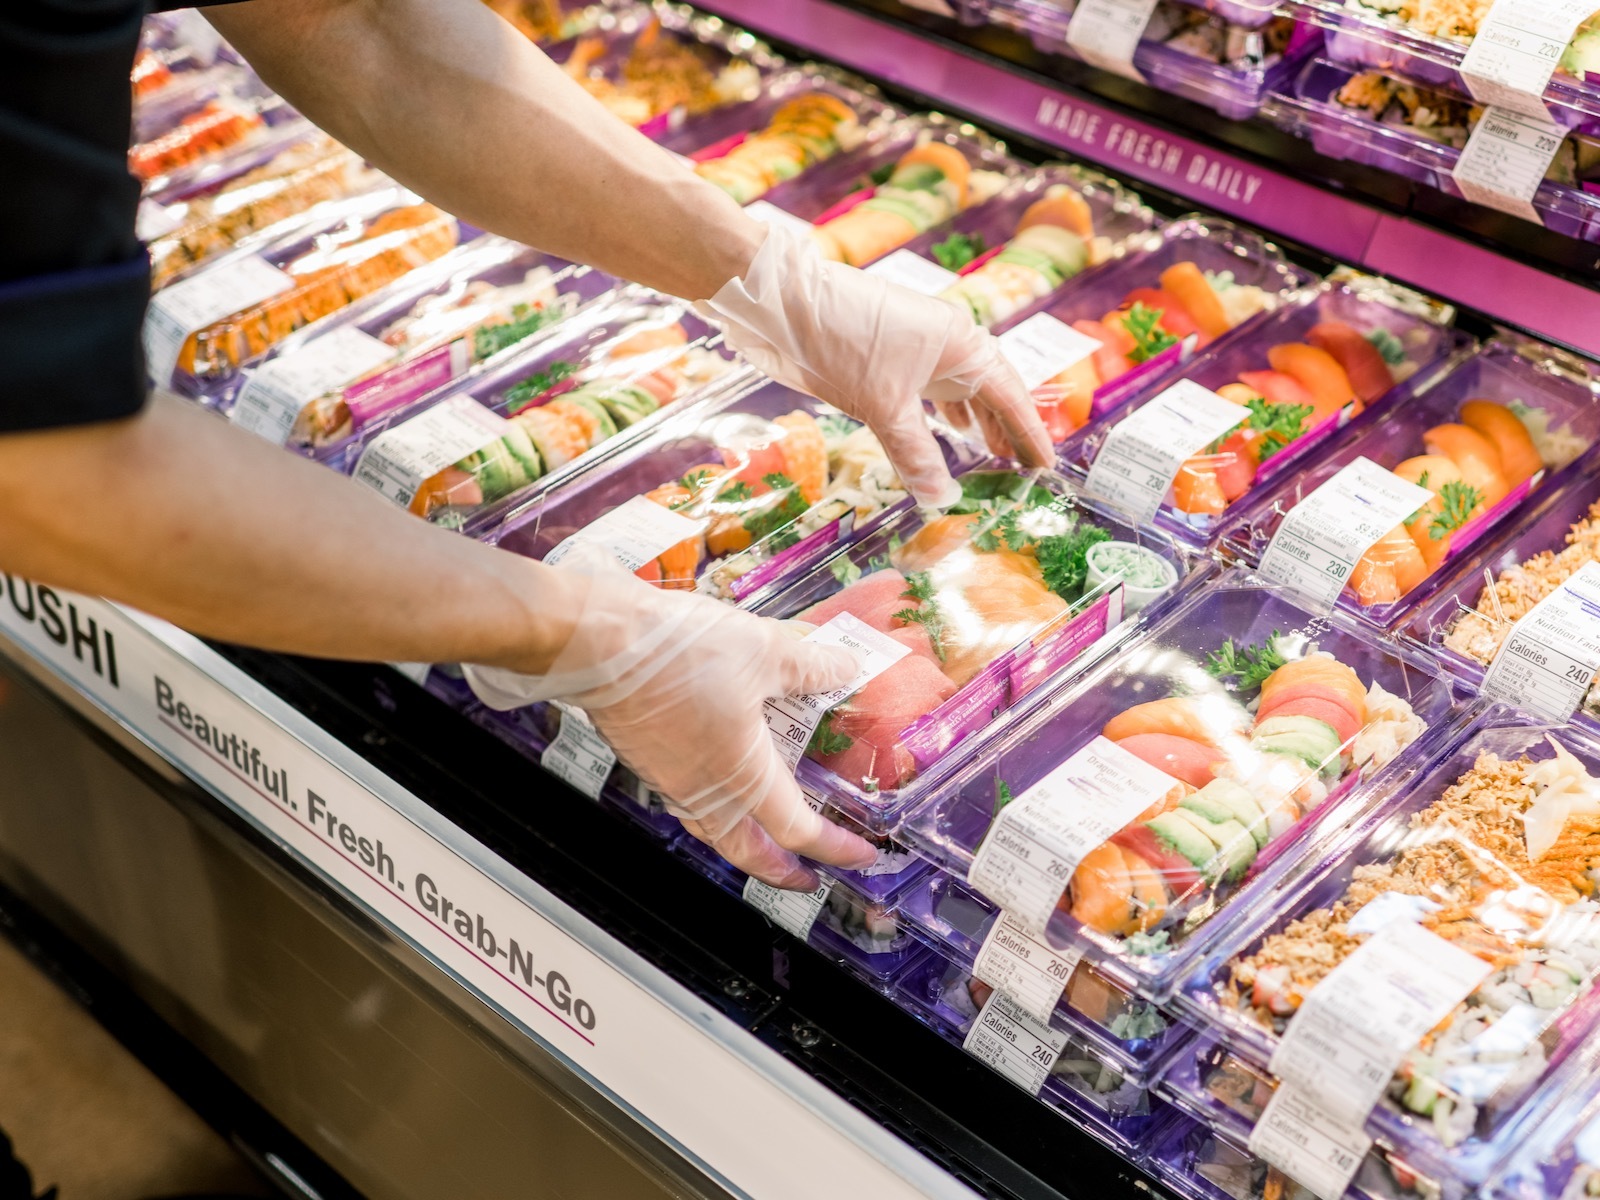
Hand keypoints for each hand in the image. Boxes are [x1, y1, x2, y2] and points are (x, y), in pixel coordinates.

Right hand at [463, 545, 876, 887]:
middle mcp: (703, 787)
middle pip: (747, 852)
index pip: (798, 830)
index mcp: (740, 774)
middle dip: (780, 870)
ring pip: (712, 828)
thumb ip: (810, 665)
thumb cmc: (674, 652)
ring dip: (744, 840)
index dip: (835, 848)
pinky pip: (685, 798)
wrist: (597, 640)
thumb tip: (845, 667)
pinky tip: (716, 774)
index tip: (860, 855)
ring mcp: (668, 775)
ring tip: (761, 832)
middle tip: (803, 876)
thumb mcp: (764, 650)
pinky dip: (711, 803)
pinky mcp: (645, 755)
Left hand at [696, 223, 1052, 506]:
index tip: (1045, 465)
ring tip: (991, 457)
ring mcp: (919, 346)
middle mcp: (947, 342)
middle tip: (1023, 470)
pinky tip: (948, 432)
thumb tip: (939, 499)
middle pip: (991, 391)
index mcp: (961, 343)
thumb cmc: (840, 340)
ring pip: (960, 390)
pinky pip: (931, 390)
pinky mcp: (891, 355)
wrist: (783, 302)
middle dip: (1007, 431)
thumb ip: (914, 453)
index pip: (1009, 394)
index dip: (1028, 432)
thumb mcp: (883, 405)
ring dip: (977, 424)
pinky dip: (944, 415)